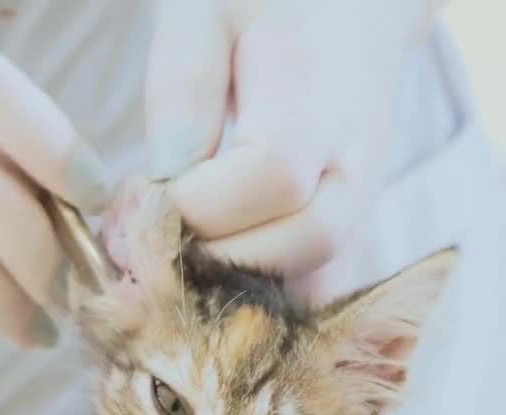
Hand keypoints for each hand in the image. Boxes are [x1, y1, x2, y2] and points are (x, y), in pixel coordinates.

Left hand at [141, 0, 434, 286]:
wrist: (347, 9)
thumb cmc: (263, 4)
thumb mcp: (201, 16)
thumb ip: (183, 91)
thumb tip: (166, 179)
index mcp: (319, 93)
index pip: (272, 176)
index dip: (198, 202)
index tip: (142, 195)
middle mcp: (357, 159)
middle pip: (308, 241)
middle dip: (215, 257)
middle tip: (150, 243)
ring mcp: (363, 202)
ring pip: (318, 281)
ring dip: (235, 289)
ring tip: (171, 261)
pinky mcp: (352, 230)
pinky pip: (316, 290)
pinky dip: (258, 296)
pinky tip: (205, 269)